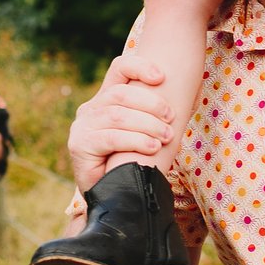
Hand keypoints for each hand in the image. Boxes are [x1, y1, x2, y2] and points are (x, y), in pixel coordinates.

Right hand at [66, 52, 173, 194]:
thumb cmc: (130, 161)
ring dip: (148, 125)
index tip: (162, 76)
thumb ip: (152, 113)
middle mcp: (90, 109)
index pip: (119, 68)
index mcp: (105, 99)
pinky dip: (136, 141)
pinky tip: (152, 148)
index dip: (140, 66)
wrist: (109, 197)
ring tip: (166, 137)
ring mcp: (82, 127)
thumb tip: (185, 96)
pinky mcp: (79, 146)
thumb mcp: (142, 132)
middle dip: (151, 103)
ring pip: (117, 115)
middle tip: (171, 118)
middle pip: (120, 93)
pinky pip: (111, 138)